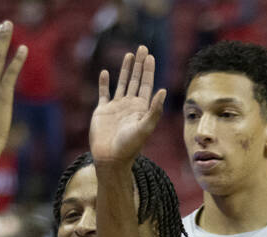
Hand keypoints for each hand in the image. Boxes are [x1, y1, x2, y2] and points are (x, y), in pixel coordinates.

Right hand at [89, 45, 166, 165]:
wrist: (110, 158)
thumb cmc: (129, 146)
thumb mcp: (145, 127)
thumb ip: (154, 110)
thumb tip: (163, 90)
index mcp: (141, 108)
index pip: (147, 85)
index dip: (149, 70)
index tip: (150, 56)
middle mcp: (130, 106)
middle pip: (136, 80)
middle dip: (140, 64)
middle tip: (142, 48)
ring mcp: (116, 107)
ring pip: (122, 83)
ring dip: (126, 70)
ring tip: (129, 55)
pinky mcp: (102, 111)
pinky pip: (104, 93)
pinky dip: (104, 83)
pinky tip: (106, 72)